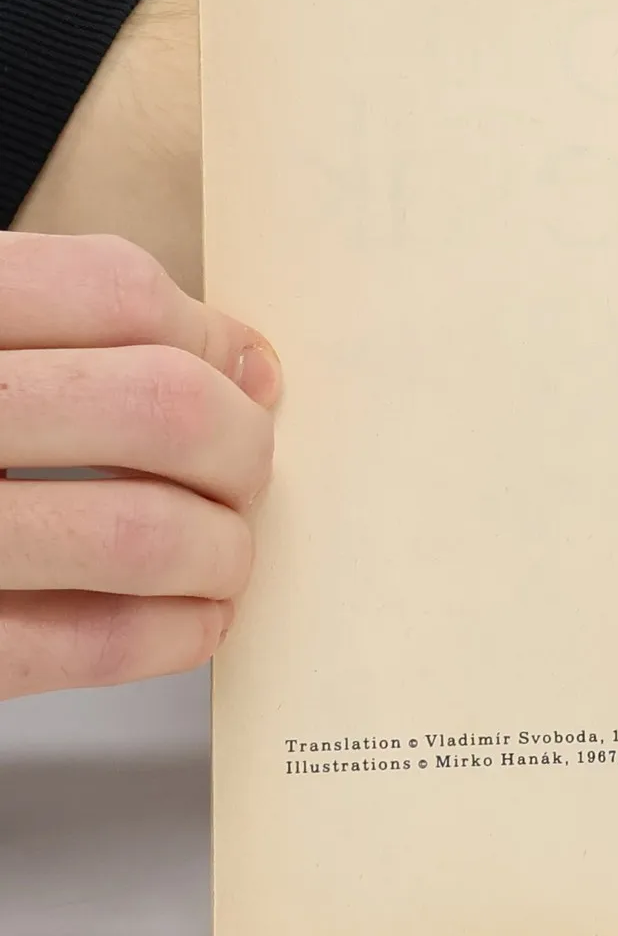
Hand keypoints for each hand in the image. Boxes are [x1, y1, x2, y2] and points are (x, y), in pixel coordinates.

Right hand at [0, 232, 278, 697]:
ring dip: (220, 551)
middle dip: (239, 449)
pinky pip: (80, 645)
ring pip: (142, 531)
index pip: (114, 291)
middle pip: (157, 407)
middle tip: (247, 474)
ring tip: (224, 555)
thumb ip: (50, 326)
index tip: (249, 377)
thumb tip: (242, 364)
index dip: (209, 338)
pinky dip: (167, 636)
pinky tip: (190, 623)